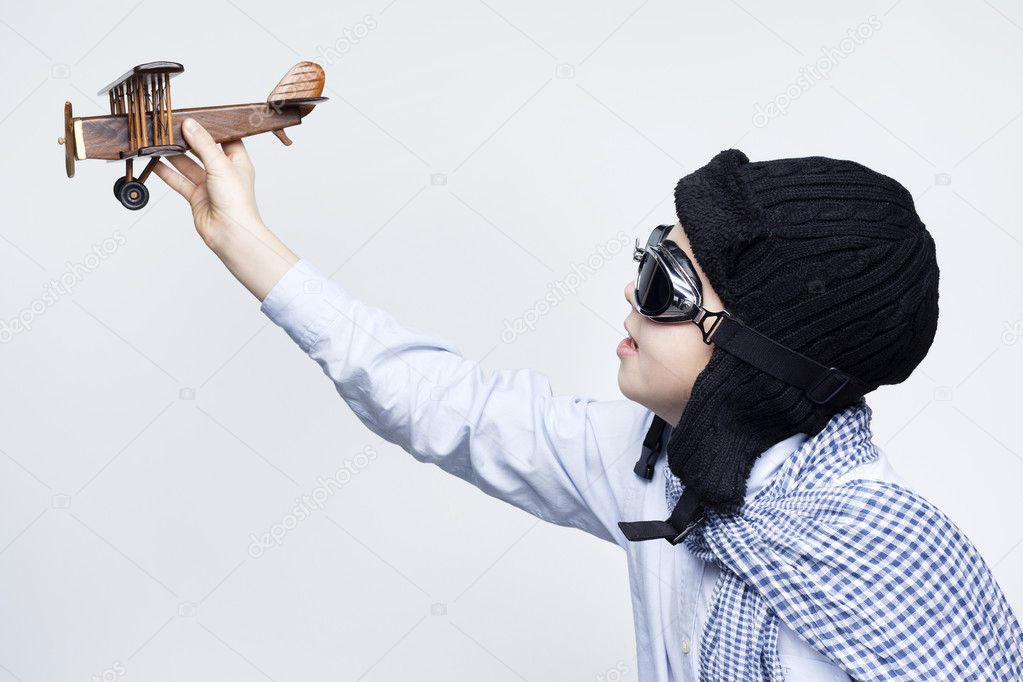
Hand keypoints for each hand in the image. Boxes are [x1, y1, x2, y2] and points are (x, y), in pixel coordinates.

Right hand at [154, 118, 298, 300]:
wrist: (231, 234)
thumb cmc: (236, 201)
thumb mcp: (220, 165)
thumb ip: (203, 144)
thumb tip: (190, 124)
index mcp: (238, 162)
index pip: (224, 138)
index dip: (210, 128)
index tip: (193, 116)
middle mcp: (224, 172)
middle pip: (202, 150)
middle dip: (187, 140)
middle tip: (169, 126)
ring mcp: (209, 185)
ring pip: (188, 165)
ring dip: (173, 154)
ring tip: (157, 141)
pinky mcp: (197, 197)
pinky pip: (179, 181)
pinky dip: (167, 173)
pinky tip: (154, 163)